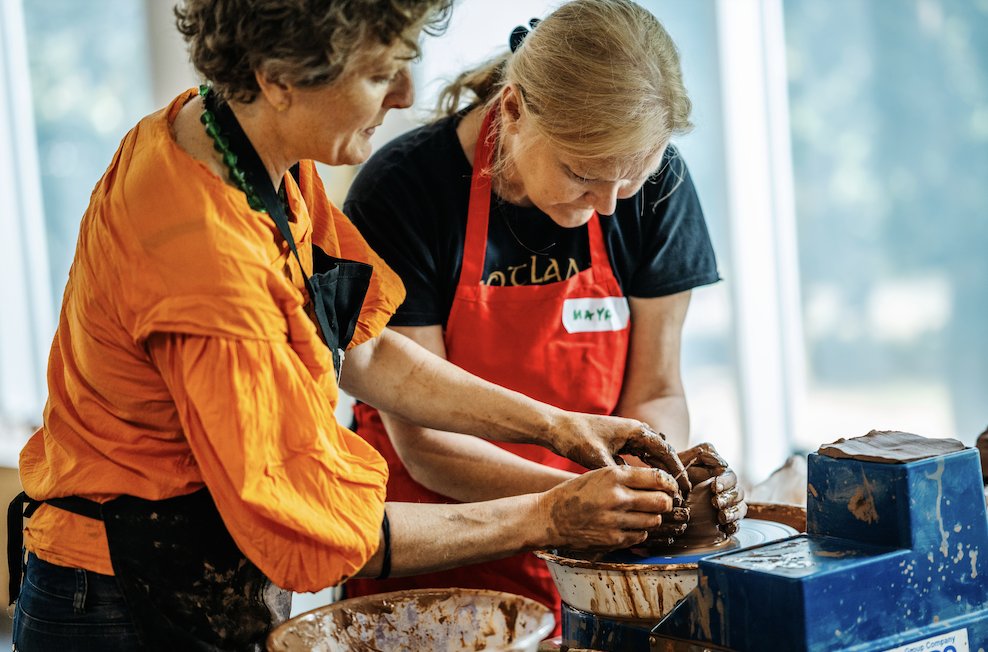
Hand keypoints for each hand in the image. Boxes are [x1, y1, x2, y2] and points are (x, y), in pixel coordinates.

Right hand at [537, 466, 679, 549]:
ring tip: (642, 513)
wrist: (550, 517)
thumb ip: (628, 477)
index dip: (669, 483)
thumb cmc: (576, 492)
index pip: (657, 478)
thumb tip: (661, 483)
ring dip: (653, 517)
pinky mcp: (613, 539)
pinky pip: (640, 535)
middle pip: (661, 501)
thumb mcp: (599, 475)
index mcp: (614, 476)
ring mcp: (615, 521)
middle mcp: (617, 498)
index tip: (670, 487)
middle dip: (665, 502)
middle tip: (662, 501)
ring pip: (654, 520)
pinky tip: (629, 524)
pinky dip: (640, 530)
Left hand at [548, 413, 690, 496]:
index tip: (686, 487)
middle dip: (672, 472)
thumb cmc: (576, 439)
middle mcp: (634, 430)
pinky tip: (647, 485)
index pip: (665, 450)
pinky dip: (645, 468)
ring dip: (660, 471)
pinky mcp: (617, 441)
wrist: (557, 427)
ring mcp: (626, 435)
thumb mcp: (598, 458)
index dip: (677, 470)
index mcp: (634, 430)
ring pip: (650, 454)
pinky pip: (637, 455)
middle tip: (682, 493)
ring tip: (668, 492)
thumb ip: (619, 473)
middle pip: (662, 452)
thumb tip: (636, 492)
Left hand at [677, 443, 746, 535]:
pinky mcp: (723, 521)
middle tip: (716, 503)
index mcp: (720, 474)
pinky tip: (727, 528)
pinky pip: (736, 525)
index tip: (715, 487)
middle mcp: (726, 490)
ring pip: (740, 508)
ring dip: (733, 513)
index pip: (730, 477)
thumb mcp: (685, 459)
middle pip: (738, 493)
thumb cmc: (675, 473)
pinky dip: (734, 526)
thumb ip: (702, 454)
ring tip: (721, 517)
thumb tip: (722, 463)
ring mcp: (726, 506)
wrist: (664, 491)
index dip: (725, 482)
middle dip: (728, 498)